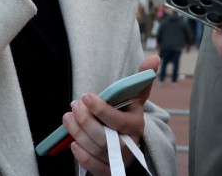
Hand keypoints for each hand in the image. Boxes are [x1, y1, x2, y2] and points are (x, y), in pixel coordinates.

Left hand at [65, 56, 159, 174]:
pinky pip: (95, 167)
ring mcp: (119, 159)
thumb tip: (154, 57)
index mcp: (136, 125)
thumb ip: (142, 79)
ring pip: (96, 150)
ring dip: (78, 133)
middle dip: (85, 121)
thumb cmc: (129, 115)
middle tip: (74, 106)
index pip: (118, 121)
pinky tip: (73, 143)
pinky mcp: (109, 170)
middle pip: (104, 137)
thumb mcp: (137, 98)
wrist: (132, 142)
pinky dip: (83, 157)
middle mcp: (129, 144)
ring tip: (68, 117)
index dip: (101, 110)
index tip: (86, 96)